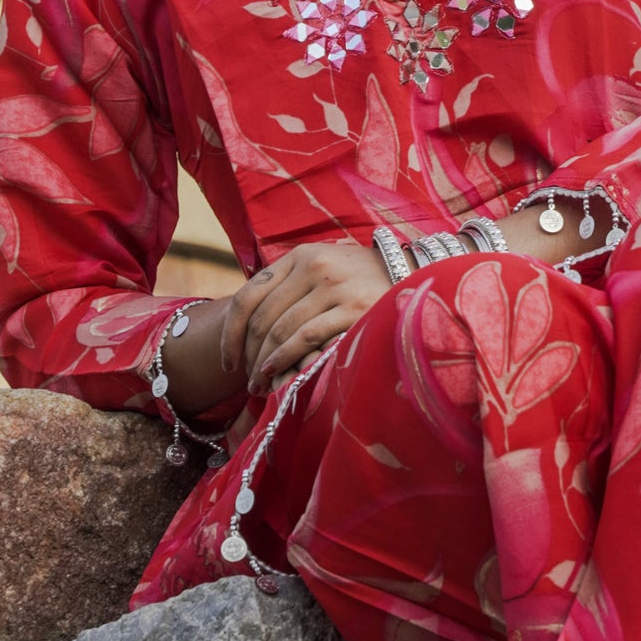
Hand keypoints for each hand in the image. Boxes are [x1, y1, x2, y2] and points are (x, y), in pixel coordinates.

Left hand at [220, 242, 392, 396]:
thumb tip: (251, 321)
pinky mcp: (352, 308)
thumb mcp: (323, 267)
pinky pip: (306, 337)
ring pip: (281, 330)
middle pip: (263, 317)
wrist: (412, 273)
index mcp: (299, 256)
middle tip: (246, 381)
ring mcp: (333, 286)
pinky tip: (279, 374)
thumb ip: (291, 284)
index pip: (249, 295)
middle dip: (248, 355)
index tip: (228, 359)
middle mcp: (312, 266)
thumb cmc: (361, 278)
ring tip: (260, 385)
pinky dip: (286, 359)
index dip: (232, 332)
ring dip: (264, 363)